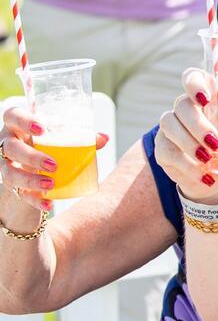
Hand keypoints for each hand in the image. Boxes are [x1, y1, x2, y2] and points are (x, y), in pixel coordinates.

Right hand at [0, 103, 109, 217]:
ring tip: (50, 184)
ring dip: (30, 180)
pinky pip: (19, 194)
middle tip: (53, 165)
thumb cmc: (46, 143)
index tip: (42, 129)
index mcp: (18, 126)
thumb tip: (104, 138)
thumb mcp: (59, 137)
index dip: (23, 121)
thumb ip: (81, 136)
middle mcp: (8, 144)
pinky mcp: (12, 185)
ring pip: (10, 173)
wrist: (30, 165)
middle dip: (30, 157)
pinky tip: (48, 204)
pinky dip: (34, 200)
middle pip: (11, 148)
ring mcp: (7, 165)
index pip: (13, 116)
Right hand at [153, 69, 217, 204]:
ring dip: (190, 144)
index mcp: (207, 97)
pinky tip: (204, 176)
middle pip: (181, 104)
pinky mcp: (163, 148)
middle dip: (198, 125)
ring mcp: (171, 127)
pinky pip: (167, 151)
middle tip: (217, 143)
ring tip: (210, 161)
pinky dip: (186, 165)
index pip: (192, 77)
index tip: (205, 98)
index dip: (194, 83)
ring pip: (169, 126)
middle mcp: (185, 108)